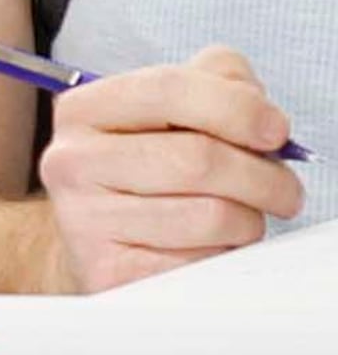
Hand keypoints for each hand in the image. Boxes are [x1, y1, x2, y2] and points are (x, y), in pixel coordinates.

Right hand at [42, 46, 305, 292]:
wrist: (96, 241)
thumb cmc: (146, 171)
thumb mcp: (171, 111)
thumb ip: (216, 81)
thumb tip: (257, 109)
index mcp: (84, 110)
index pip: (168, 90)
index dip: (239, 108)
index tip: (276, 132)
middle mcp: (71, 162)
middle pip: (198, 159)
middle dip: (263, 176)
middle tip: (283, 190)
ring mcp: (82, 221)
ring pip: (209, 215)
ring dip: (249, 220)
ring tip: (242, 219)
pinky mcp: (106, 273)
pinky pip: (199, 263)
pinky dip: (222, 256)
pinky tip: (210, 247)